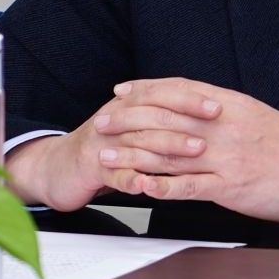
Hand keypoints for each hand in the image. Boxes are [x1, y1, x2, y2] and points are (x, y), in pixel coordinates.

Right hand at [3, 92, 218, 212]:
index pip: (163, 93)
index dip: (191, 98)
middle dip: (185, 121)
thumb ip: (161, 117)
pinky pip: (113, 173)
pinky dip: (130, 179)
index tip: (218, 105)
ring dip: (167, 148)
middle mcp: (116, 118)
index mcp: (129, 105)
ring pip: (138, 142)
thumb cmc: (105, 149)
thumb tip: (200, 109)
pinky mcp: (91, 167)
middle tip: (212, 130)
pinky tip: (146, 185)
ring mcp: (103, 142)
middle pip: (153, 114)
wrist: (59, 167)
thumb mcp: (133, 127)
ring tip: (193, 155)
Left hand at [95, 78, 278, 222]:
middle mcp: (224, 128)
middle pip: (166, 118)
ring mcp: (226, 158)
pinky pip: (189, 186)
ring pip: (169, 153)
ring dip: (133, 154)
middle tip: (102, 123)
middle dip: (128, 120)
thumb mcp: (256, 116)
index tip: (121, 92)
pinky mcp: (230, 187)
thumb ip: (224, 111)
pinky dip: (161, 186)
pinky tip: (140, 186)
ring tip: (107, 156)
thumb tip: (196, 107)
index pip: (179, 90)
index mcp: (230, 106)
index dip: (146, 90)